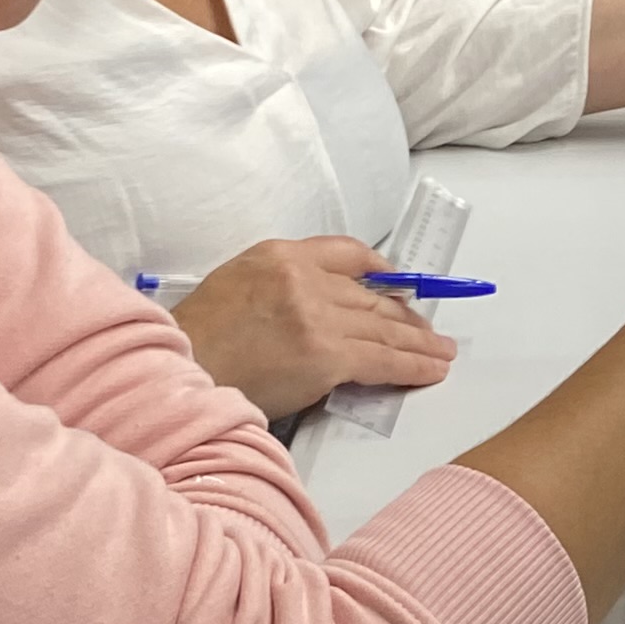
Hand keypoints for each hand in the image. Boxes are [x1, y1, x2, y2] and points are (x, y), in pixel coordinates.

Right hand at [171, 236, 454, 418]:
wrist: (181, 371)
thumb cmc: (200, 341)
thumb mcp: (235, 286)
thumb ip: (283, 287)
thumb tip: (328, 310)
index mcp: (279, 255)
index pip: (347, 252)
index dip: (381, 271)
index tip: (397, 284)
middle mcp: (303, 277)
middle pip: (371, 294)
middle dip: (406, 314)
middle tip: (430, 328)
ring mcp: (317, 314)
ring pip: (384, 325)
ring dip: (420, 341)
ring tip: (443, 351)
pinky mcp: (327, 354)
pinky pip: (384, 358)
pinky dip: (415, 365)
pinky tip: (433, 369)